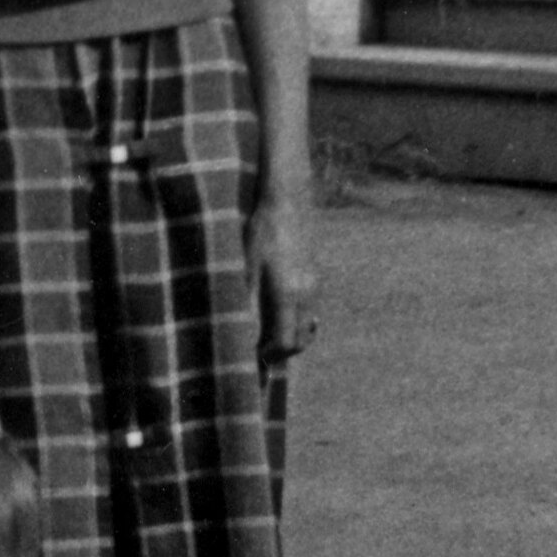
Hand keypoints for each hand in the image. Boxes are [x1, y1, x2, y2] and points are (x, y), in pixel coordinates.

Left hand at [252, 187, 318, 365]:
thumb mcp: (246, 268)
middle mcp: (306, 294)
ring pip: (307, 326)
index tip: (252, 356)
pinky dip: (296, 320)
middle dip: (281, 352)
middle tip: (259, 351)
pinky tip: (278, 310)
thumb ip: (247, 303)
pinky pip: (309, 309)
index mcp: (287, 295)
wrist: (287, 200)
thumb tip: (241, 333)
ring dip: (289, 336)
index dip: (269, 356)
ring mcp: (313, 285)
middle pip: (300, 341)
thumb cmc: (260, 232)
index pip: (285, 343)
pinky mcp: (315, 275)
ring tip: (267, 333)